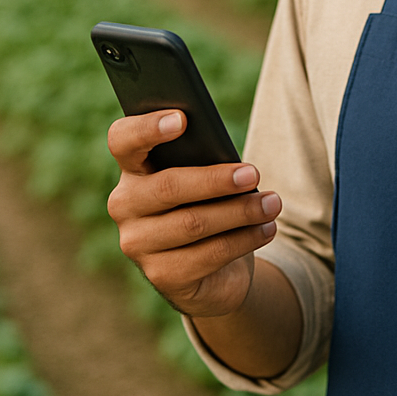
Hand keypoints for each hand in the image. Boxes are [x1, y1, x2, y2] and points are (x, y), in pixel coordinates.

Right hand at [106, 110, 281, 317]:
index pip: (123, 140)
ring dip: (240, 212)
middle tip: (254, 173)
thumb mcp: (207, 175)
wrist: (211, 266)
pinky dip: (244, 239)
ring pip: (192, 224)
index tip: (182, 119)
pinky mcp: (162, 276)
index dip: (147, 128)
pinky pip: (207, 255)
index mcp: (134, 168)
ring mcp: (138, 244)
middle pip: (167, 187)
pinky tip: (266, 229)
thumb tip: (237, 165)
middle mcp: (126, 205)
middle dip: (216, 180)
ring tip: (273, 203)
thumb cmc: (209, 202)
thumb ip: (208, 161)